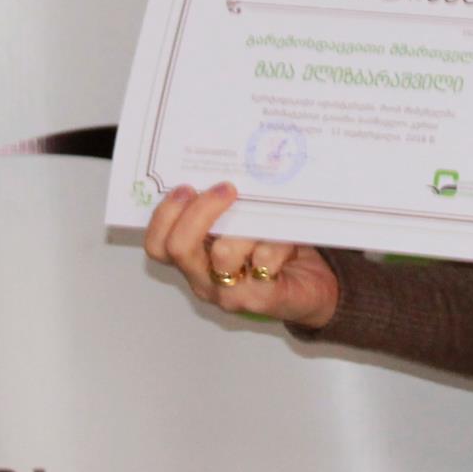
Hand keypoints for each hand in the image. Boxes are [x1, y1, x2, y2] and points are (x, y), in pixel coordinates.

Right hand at [143, 182, 339, 328]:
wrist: (314, 288)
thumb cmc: (275, 251)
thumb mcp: (245, 225)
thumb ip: (229, 208)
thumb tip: (226, 171)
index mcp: (193, 260)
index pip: (158, 245)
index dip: (165, 215)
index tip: (186, 187)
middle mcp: (204, 279)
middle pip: (179, 248)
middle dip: (200, 212)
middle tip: (226, 189)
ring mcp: (230, 294)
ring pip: (223, 254)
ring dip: (248, 227)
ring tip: (268, 217)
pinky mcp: (261, 300)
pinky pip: (263, 262)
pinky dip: (277, 243)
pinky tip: (289, 240)